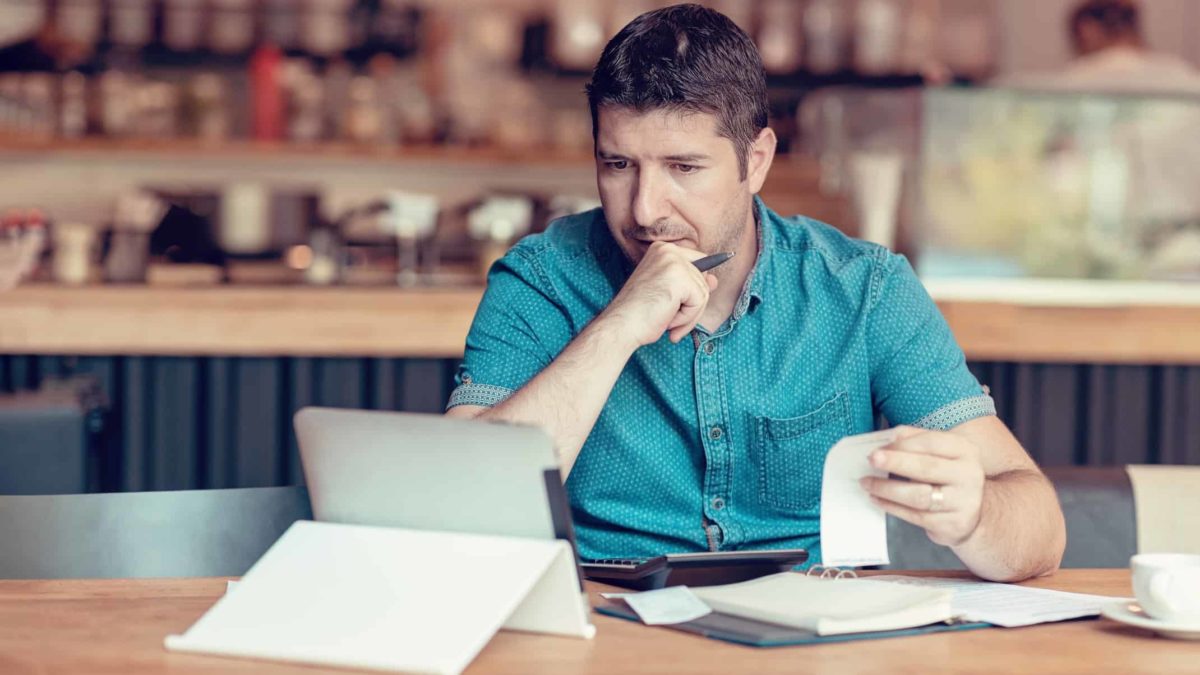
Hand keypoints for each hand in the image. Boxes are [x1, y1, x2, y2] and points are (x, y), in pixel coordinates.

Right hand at [599, 242, 718, 346]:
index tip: (678, 303)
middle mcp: (668, 250)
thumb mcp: (668, 293)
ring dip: (688, 315)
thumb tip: (714, 280)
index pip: (699, 264)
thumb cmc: (639, 314)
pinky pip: (699, 302)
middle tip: (670, 319)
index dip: (695, 286)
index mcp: (662, 250)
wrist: (620, 326)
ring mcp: (674, 262)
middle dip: (691, 306)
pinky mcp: (680, 277)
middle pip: (703, 280)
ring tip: (667, 321)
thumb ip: (691, 284)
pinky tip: (667, 320)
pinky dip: (687, 318)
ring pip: (703, 293)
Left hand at [859, 426, 985, 546]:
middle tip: (871, 459)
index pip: (930, 442)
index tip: (878, 448)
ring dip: (887, 488)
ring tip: (866, 483)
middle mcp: (969, 475)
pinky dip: (891, 507)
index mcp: (965, 451)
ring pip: (918, 495)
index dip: (901, 445)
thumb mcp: (939, 453)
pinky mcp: (952, 524)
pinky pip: (915, 515)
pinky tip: (877, 499)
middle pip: (926, 467)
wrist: (971, 513)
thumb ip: (915, 440)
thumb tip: (888, 437)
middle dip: (894, 462)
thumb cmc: (946, 476)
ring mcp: (963, 502)